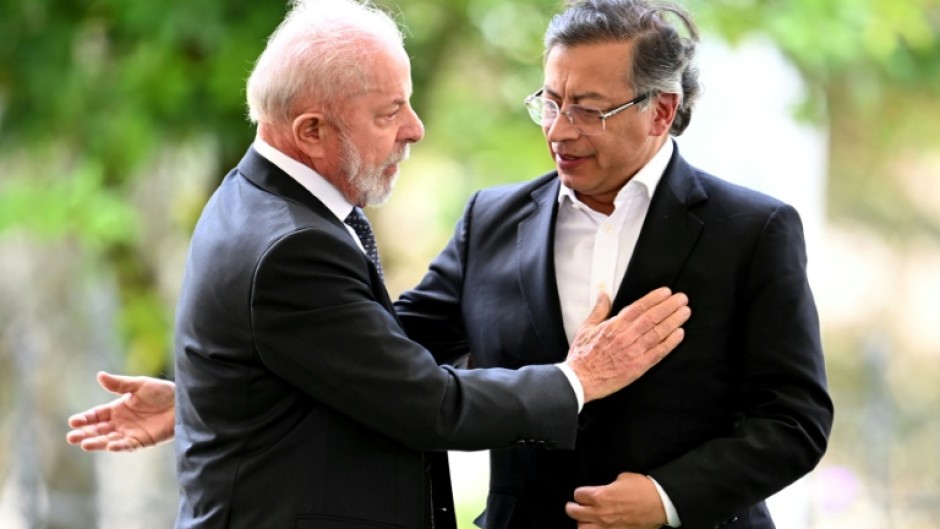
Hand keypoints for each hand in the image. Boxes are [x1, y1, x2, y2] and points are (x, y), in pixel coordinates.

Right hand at [65, 371, 176, 451]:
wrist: (183, 402)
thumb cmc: (162, 392)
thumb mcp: (139, 385)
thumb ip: (120, 384)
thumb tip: (99, 375)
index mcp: (118, 408)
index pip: (97, 415)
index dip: (85, 418)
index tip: (73, 422)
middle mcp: (121, 422)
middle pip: (99, 430)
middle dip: (85, 433)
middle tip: (71, 437)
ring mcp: (130, 433)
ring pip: (109, 439)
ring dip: (97, 442)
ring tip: (84, 444)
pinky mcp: (142, 441)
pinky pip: (128, 445)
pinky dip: (119, 446)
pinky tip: (110, 445)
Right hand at [565, 287, 688, 401]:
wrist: (580, 380)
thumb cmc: (582, 355)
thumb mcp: (586, 328)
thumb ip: (598, 310)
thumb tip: (603, 294)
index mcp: (613, 326)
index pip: (638, 307)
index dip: (654, 298)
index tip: (666, 292)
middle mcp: (625, 337)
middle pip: (652, 317)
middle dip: (669, 306)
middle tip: (682, 299)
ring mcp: (633, 352)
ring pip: (657, 333)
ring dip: (673, 321)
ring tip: (685, 312)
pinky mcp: (638, 366)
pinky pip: (658, 352)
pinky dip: (670, 343)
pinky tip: (679, 334)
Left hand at [566, 472, 666, 528]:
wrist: (660, 504)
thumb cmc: (644, 489)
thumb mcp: (623, 478)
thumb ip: (609, 485)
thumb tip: (606, 488)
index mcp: (600, 496)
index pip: (578, 494)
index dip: (580, 493)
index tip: (582, 494)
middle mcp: (600, 513)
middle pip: (574, 512)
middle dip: (572, 508)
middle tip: (572, 507)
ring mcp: (607, 526)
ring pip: (582, 528)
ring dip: (582, 523)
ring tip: (584, 520)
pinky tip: (597, 528)